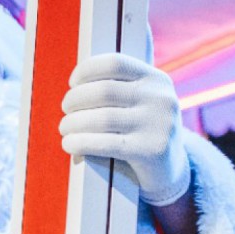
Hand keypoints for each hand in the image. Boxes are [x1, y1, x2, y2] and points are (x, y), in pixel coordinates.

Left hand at [59, 53, 190, 205]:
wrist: (170, 170)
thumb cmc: (141, 131)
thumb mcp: (140, 102)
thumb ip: (118, 88)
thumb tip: (75, 84)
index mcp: (156, 80)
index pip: (114, 63)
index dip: (86, 71)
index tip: (73, 84)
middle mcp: (161, 98)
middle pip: (103, 91)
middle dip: (75, 100)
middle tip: (66, 110)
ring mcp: (159, 125)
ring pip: (101, 118)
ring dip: (73, 123)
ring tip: (65, 128)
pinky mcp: (151, 151)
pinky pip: (105, 143)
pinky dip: (80, 142)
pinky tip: (70, 144)